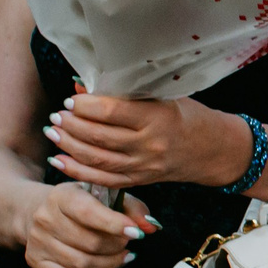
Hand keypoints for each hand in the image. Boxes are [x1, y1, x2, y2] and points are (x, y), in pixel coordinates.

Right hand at [24, 183, 157, 267]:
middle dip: (116, 247)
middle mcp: (45, 218)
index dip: (115, 225)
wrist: (36, 211)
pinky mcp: (37, 261)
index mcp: (62, 196)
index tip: (137, 234)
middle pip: (89, 242)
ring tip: (123, 259)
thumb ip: (131, 207)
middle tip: (128, 245)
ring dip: (110, 265)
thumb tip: (150, 225)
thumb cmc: (78, 203)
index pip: (89, 213)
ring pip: (81, 263)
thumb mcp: (103, 195)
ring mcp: (38, 242)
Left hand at [43, 87, 247, 189]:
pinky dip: (77, 171)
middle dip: (71, 125)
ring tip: (53, 131)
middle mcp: (150, 144)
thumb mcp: (162, 97)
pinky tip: (59, 160)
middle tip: (57, 115)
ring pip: (96, 159)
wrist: (213, 149)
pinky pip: (102, 180)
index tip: (72, 99)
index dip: (85, 106)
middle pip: (99, 137)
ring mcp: (145, 166)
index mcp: (158, 117)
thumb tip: (83, 86)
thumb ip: (124, 94)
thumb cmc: (187, 116)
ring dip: (68, 145)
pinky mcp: (140, 181)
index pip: (111, 111)